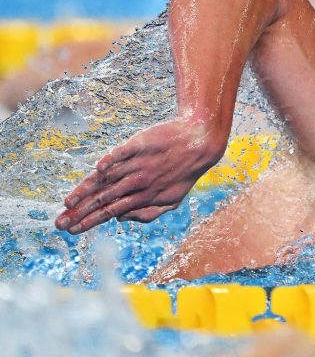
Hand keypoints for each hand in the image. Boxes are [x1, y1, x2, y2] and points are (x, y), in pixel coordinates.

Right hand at [55, 117, 227, 233]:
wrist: (199, 141)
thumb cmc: (183, 172)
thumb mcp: (172, 199)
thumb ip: (148, 212)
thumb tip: (121, 219)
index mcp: (145, 197)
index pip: (111, 212)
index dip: (91, 221)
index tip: (72, 230)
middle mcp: (139, 181)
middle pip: (105, 199)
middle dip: (80, 214)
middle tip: (59, 224)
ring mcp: (139, 163)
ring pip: (109, 179)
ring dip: (87, 192)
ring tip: (68, 203)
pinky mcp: (139, 144)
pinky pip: (122, 154)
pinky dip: (111, 161)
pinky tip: (98, 169)